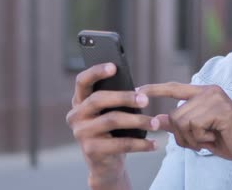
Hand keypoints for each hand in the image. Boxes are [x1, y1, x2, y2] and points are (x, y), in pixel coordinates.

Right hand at [66, 63, 160, 187]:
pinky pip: (120, 144)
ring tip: (156, 123)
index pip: (82, 81)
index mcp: (80, 101)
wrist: (106, 164)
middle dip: (124, 97)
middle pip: (99, 99)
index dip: (96, 72)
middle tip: (146, 100)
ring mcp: (81, 133)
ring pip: (112, 120)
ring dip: (138, 120)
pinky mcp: (91, 150)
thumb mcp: (111, 113)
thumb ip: (117, 100)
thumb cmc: (113, 132)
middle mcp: (76, 116)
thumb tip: (139, 91)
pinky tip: (154, 144)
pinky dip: (140, 144)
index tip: (114, 67)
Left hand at [138, 83, 231, 166]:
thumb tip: (155, 120)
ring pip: (182, 121)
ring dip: (192, 138)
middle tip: (201, 140)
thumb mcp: (198, 133)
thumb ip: (178, 125)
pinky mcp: (220, 109)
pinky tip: (215, 137)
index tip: (138, 91)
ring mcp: (215, 98)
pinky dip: (201, 138)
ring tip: (210, 138)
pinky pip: (194, 126)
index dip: (155, 90)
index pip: (174, 88)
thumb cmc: (227, 140)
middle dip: (183, 135)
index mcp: (204, 93)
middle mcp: (209, 91)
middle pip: (174, 114)